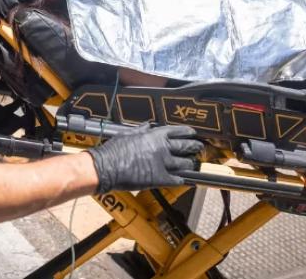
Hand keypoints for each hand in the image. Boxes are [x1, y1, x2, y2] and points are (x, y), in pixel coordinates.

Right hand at [87, 124, 203, 193]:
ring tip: (193, 164)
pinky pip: (177, 179)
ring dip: (190, 164)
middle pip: (185, 146)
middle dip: (194, 147)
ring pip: (184, 163)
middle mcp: (162, 148)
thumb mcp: (127, 134)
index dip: (187, 132)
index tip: (192, 133)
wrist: (106, 167)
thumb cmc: (113, 150)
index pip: (177, 131)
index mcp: (154, 135)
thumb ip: (141, 130)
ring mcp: (162, 163)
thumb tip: (148, 126)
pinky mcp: (159, 178)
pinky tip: (184, 180)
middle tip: (199, 148)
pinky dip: (181, 179)